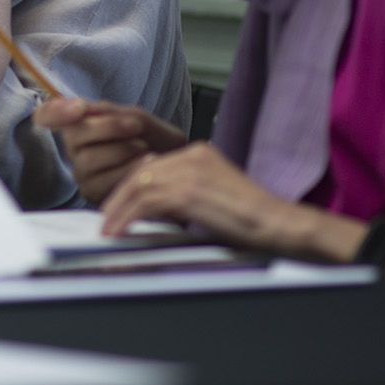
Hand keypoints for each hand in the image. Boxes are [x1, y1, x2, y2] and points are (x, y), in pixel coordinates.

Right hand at [36, 97, 186, 204]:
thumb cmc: (153, 139)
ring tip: (144, 148)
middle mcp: (73, 149)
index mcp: (78, 124)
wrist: (177, 164)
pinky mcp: (93, 194)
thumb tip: (79, 106)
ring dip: (123, 150)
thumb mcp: (135, 117)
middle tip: (136, 126)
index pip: (46, 115)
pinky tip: (146, 162)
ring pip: (89, 158)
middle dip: (110, 127)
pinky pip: (105, 180)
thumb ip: (108, 111)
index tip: (79, 107)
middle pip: (75, 134)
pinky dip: (130, 168)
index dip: (55, 111)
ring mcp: (81, 173)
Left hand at [99, 142, 305, 249]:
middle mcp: (193, 155)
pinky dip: (127, 218)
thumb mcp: (210, 198)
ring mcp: (191, 170)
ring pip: (138, 186)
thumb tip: (152, 203)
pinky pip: (146, 202)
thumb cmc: (251, 218)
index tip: (118, 204)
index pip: (152, 165)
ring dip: (118, 210)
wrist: (277, 223)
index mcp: (199, 153)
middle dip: (119, 198)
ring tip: (108, 229)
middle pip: (141, 173)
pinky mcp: (189, 191)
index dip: (131, 187)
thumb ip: (183, 194)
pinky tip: (119, 231)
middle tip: (106, 219)